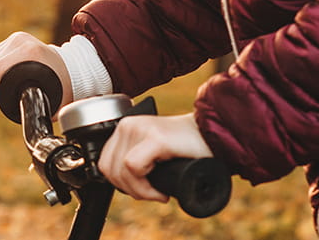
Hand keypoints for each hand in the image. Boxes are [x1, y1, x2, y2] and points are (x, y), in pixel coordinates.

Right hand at [0, 31, 73, 106]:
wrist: (73, 66)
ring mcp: (18, 38)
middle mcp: (22, 41)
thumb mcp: (51, 97)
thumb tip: (32, 127)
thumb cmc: (65, 85)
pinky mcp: (15, 38)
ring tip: (1, 87)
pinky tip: (1, 76)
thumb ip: (38, 109)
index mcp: (31, 51)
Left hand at [97, 113, 213, 201]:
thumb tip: (120, 184)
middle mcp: (129, 125)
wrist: (214, 138)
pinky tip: (161, 192)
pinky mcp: (155, 138)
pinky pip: (132, 168)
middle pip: (109, 169)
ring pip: (120, 171)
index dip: (120, 184)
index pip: (105, 163)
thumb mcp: (150, 152)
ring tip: (157, 193)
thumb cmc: (187, 149)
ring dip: (138, 191)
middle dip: (130, 190)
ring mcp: (140, 129)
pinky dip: (144, 188)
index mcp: (125, 128)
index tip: (141, 190)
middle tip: (152, 194)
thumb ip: (133, 160)